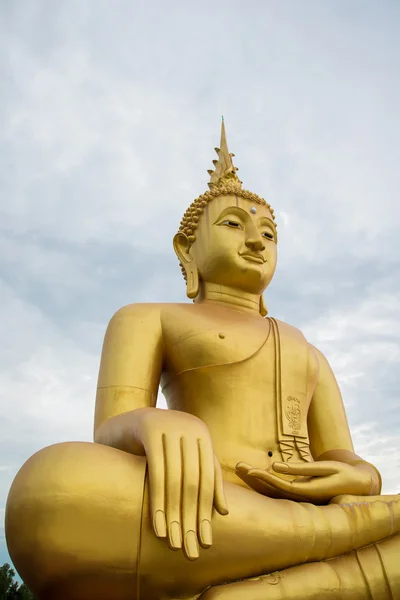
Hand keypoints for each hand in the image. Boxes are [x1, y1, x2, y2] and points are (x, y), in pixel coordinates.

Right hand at [133, 408, 227, 559]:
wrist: (128, 421)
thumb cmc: (161, 444)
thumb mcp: (184, 458)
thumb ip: (206, 477)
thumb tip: (224, 511)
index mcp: (202, 434)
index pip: (208, 479)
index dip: (206, 511)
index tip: (205, 542)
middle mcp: (190, 427)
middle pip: (194, 481)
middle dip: (191, 518)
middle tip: (190, 549)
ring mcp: (170, 426)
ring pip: (175, 480)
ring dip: (174, 515)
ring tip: (174, 543)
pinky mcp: (150, 429)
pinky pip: (156, 472)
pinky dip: (158, 501)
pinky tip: (158, 526)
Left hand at [236, 460, 372, 503]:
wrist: (357, 486)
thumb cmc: (342, 474)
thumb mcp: (324, 468)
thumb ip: (300, 469)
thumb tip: (275, 466)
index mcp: (305, 493)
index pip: (278, 486)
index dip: (263, 478)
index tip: (249, 469)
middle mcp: (299, 498)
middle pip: (271, 489)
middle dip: (253, 478)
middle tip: (238, 466)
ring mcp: (298, 497)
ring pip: (272, 490)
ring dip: (256, 480)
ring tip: (240, 467)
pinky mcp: (298, 493)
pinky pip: (276, 489)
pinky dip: (264, 481)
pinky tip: (252, 474)